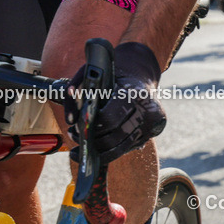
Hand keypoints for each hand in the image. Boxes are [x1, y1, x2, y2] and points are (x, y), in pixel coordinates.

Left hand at [63, 42, 165, 164]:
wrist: (140, 73)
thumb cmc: (113, 73)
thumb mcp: (91, 74)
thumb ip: (76, 92)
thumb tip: (69, 119)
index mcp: (135, 93)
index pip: (110, 119)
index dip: (91, 126)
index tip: (76, 128)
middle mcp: (148, 109)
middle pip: (116, 137)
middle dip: (93, 141)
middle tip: (75, 137)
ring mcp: (153, 123)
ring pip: (122, 147)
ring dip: (100, 151)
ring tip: (82, 144)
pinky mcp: (154, 131)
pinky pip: (129, 147)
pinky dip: (112, 150)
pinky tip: (97, 147)